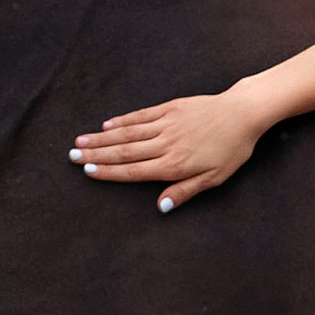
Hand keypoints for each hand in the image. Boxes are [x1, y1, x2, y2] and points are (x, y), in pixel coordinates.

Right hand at [70, 87, 265, 209]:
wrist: (243, 114)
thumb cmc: (232, 150)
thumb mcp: (214, 178)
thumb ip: (185, 191)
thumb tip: (161, 206)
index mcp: (175, 164)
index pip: (134, 170)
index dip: (109, 171)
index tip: (88, 171)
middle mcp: (166, 144)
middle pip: (124, 151)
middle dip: (96, 154)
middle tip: (71, 157)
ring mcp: (166, 123)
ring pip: (128, 133)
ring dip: (102, 138)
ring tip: (80, 141)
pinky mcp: (170, 108)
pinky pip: (141, 116)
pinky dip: (122, 121)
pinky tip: (106, 125)